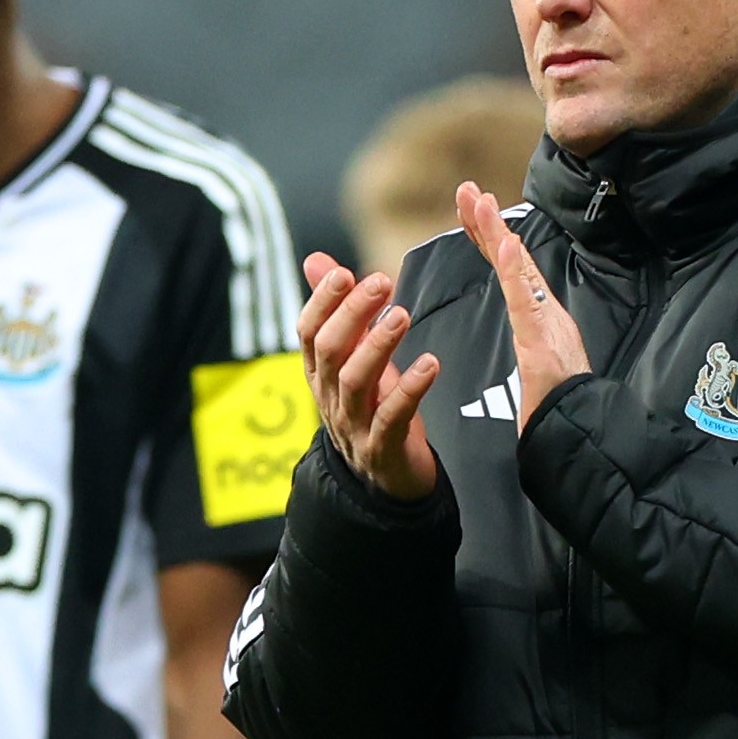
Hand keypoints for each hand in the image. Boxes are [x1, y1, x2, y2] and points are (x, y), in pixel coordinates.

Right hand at [297, 252, 440, 499]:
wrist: (386, 478)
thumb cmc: (372, 407)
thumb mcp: (353, 356)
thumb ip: (337, 309)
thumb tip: (315, 260)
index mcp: (321, 372)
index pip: (308, 332)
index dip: (322, 302)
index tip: (345, 273)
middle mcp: (330, 396)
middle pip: (330, 351)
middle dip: (352, 314)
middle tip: (380, 283)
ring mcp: (354, 424)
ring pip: (355, 381)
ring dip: (378, 345)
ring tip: (401, 316)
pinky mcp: (382, 447)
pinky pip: (391, 417)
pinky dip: (410, 389)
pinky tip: (429, 364)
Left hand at [457, 184, 588, 426]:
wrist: (577, 431)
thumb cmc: (558, 404)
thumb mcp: (535, 365)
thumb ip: (529, 342)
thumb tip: (523, 328)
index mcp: (534, 314)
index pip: (506, 267)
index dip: (489, 235)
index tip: (471, 204)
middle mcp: (541, 310)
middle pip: (510, 258)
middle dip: (487, 221)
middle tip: (467, 188)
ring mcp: (544, 322)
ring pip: (517, 270)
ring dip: (499, 233)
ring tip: (482, 201)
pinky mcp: (543, 340)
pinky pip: (528, 300)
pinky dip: (518, 270)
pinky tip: (509, 242)